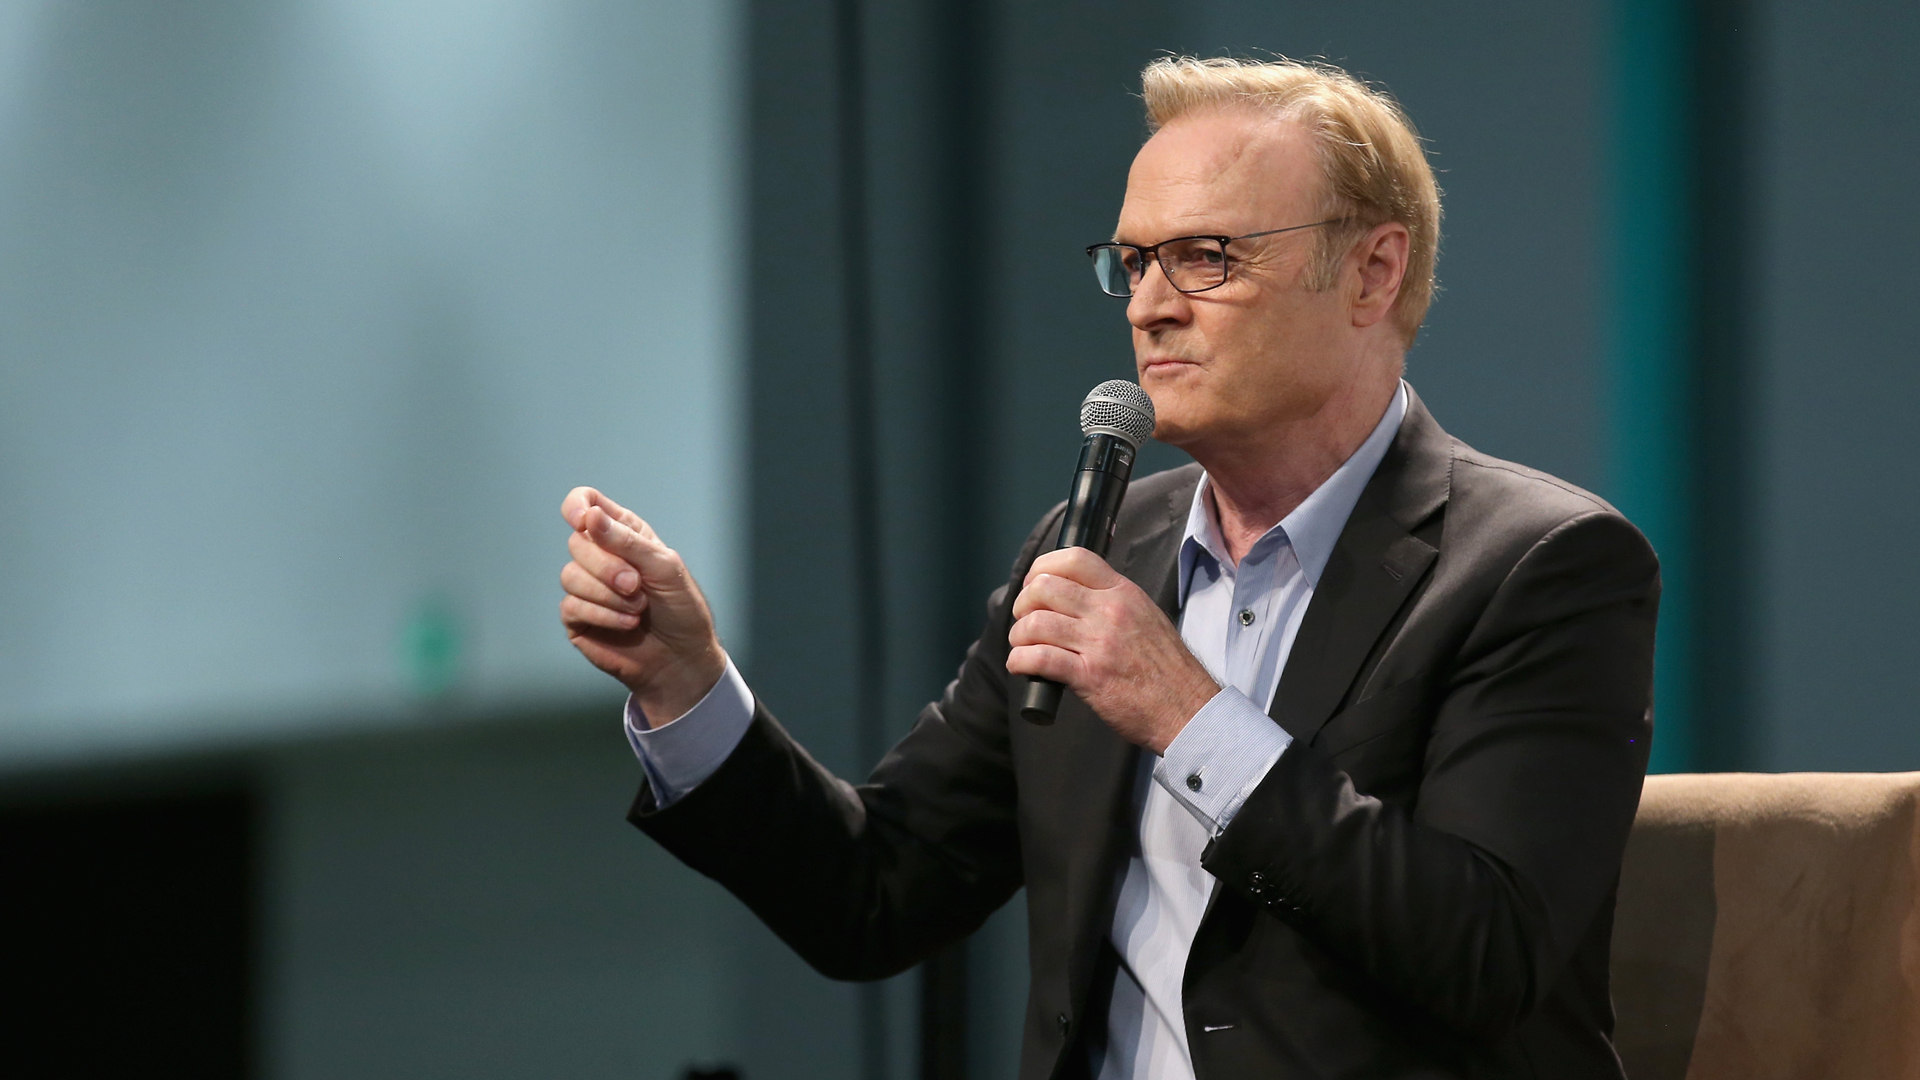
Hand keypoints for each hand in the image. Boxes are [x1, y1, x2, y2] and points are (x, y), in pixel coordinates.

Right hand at [559, 487, 726, 725]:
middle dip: (607, 566)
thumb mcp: (664, 567)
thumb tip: (589, 516)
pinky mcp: (577, 618)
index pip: (586, 503)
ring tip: (639, 609)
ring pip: (570, 575)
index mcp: (623, 534)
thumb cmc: (680, 608)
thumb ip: (627, 542)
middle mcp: (600, 556)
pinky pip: (571, 606)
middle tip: (636, 585)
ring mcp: (586, 587)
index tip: (585, 520)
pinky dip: (603, 615)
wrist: (682, 658)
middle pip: (577, 542)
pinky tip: (628, 624)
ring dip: (608, 594)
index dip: (578, 506)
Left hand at [1006, 547, 1218, 752]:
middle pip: (1045, 587)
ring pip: (1036, 622)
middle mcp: (1109, 612)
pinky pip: (1040, 658)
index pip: (1074, 559)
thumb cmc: (1167, 669)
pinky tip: (1021, 665)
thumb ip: (1112, 603)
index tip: (1033, 584)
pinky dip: (1020, 661)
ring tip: (1022, 646)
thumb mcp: (1146, 617)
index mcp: (1123, 593)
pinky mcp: (1089, 676)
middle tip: (1024, 619)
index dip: (1042, 567)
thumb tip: (1073, 598)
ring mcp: (1099, 643)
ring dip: (1018, 635)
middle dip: (1023, 603)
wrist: (1187, 708)